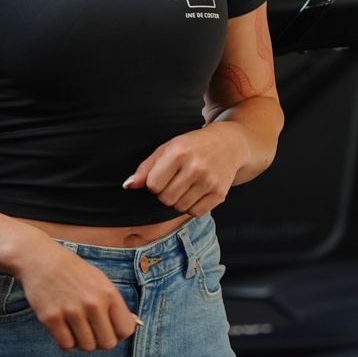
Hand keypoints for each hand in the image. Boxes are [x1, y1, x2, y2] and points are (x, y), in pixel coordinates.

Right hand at [16, 241, 140, 352]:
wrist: (42, 260)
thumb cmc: (74, 272)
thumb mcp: (100, 281)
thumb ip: (113, 305)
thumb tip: (127, 329)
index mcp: (108, 293)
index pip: (125, 330)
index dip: (118, 334)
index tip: (109, 330)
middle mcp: (92, 303)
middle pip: (107, 343)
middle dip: (100, 342)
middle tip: (91, 333)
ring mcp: (71, 311)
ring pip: (87, 347)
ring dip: (82, 343)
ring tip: (76, 331)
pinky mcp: (51, 318)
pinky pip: (66, 345)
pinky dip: (66, 343)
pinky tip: (64, 331)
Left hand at [123, 125, 250, 216]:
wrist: (229, 144)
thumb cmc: (192, 146)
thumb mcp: (168, 149)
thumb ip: (146, 168)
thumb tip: (128, 186)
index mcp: (179, 152)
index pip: (153, 185)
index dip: (154, 183)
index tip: (162, 176)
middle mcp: (195, 167)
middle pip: (166, 198)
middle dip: (166, 193)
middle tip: (175, 181)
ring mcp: (209, 181)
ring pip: (179, 207)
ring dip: (178, 200)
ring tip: (186, 185)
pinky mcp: (220, 193)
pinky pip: (195, 212)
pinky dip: (192, 206)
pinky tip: (196, 192)